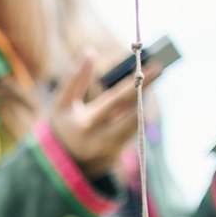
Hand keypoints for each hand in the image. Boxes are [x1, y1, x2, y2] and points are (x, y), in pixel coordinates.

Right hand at [48, 51, 157, 178]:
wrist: (56, 165)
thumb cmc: (61, 127)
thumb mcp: (62, 104)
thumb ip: (75, 79)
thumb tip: (89, 51)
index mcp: (86, 123)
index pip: (117, 99)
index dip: (137, 83)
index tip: (155, 67)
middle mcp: (101, 140)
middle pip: (134, 114)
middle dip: (146, 91)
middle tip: (158, 70)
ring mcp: (111, 151)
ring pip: (135, 124)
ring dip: (140, 104)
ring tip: (143, 87)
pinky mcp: (116, 158)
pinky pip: (130, 134)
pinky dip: (132, 118)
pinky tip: (132, 107)